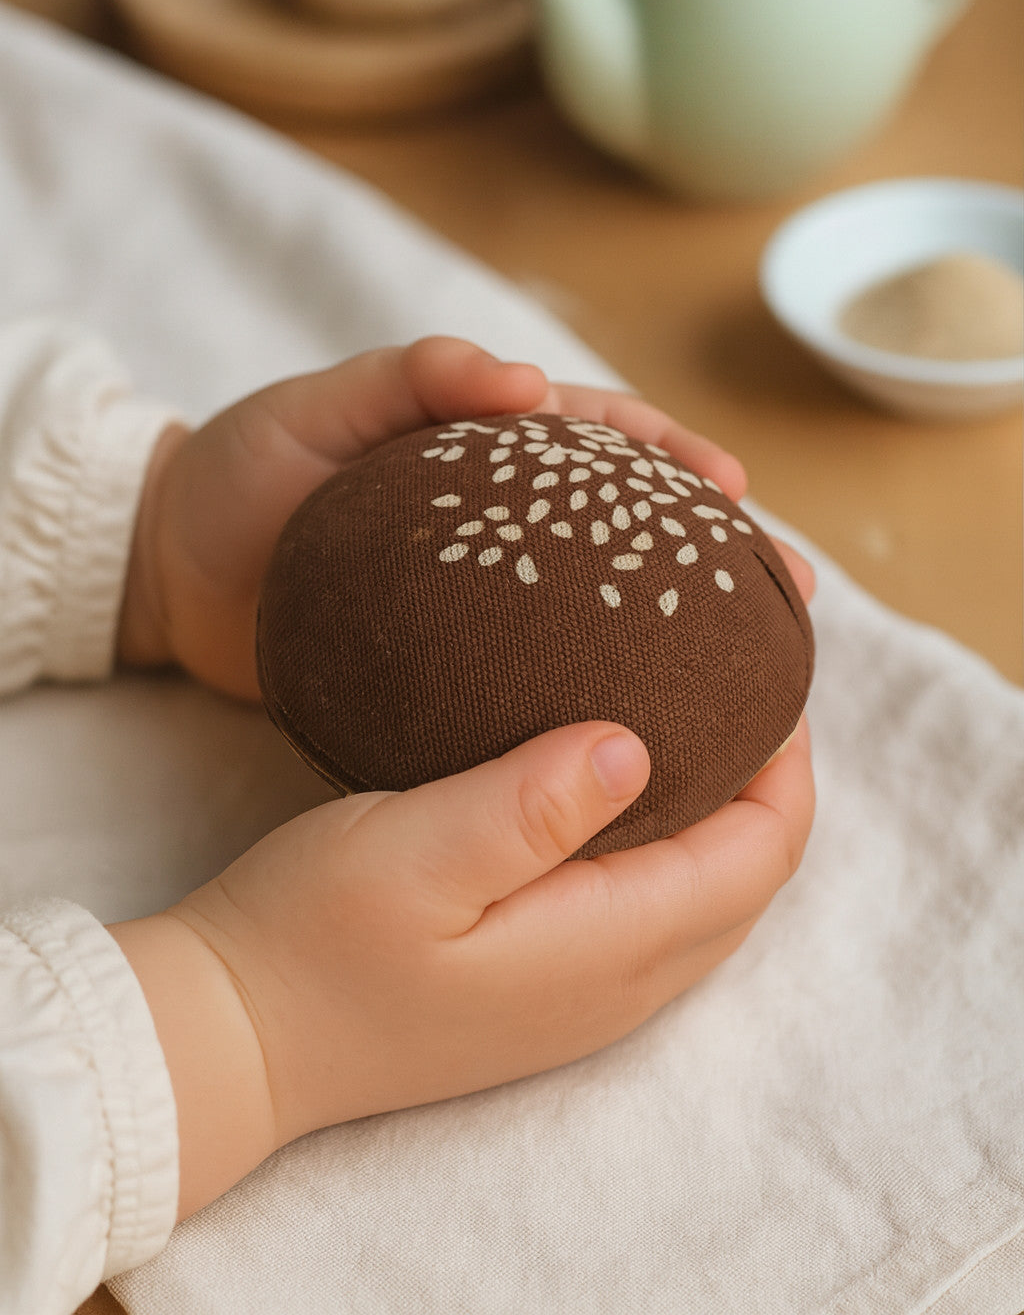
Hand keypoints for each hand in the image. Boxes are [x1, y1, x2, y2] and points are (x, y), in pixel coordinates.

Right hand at [110, 709, 814, 1221]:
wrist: (236, 1037)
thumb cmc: (312, 936)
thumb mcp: (411, 852)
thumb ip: (528, 804)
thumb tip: (636, 745)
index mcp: (606, 947)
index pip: (760, 854)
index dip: (787, 763)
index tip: (766, 672)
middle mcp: (619, 985)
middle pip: (752, 880)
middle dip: (772, 783)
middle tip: (744, 682)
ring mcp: (585, 998)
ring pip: (709, 900)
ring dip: (728, 814)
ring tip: (701, 720)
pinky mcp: (546, 992)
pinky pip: (656, 913)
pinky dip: (678, 846)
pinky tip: (628, 790)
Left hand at [117, 337, 758, 698]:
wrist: (168, 571)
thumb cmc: (245, 471)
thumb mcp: (318, 407)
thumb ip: (413, 379)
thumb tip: (527, 382)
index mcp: (486, 446)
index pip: (604, 439)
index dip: (675, 458)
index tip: (735, 491)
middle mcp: (504, 521)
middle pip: (630, 525)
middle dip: (712, 547)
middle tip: (786, 590)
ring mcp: (486, 595)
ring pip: (601, 603)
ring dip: (675, 625)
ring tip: (747, 667)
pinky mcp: (455, 663)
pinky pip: (541, 669)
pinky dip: (596, 688)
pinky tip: (641, 727)